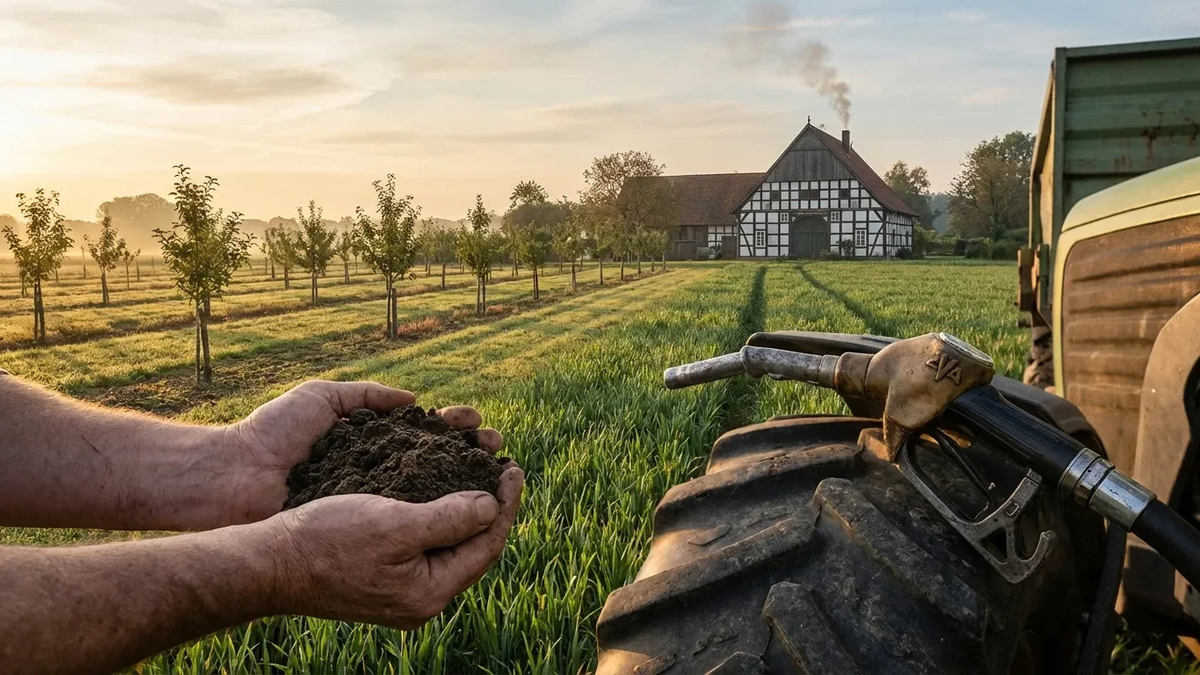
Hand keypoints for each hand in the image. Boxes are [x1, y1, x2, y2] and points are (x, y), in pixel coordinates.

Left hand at [218, 380, 503, 525]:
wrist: (234, 478)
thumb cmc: (272, 435)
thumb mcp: (321, 398)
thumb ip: (368, 394)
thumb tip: (414, 400)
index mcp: (369, 441)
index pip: (423, 431)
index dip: (452, 426)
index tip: (473, 421)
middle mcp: (376, 473)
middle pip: (436, 462)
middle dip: (469, 453)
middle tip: (495, 447)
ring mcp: (370, 502)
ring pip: (429, 493)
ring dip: (464, 483)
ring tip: (491, 472)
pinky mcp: (360, 529)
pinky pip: (405, 521)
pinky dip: (437, 515)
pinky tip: (464, 507)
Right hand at [264, 466, 523, 627]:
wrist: (269, 562)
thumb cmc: (328, 539)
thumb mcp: (395, 524)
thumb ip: (449, 518)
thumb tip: (491, 506)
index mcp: (430, 592)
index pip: (487, 546)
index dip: (505, 505)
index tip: (514, 468)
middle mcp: (421, 598)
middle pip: (473, 548)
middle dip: (491, 506)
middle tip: (502, 467)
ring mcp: (401, 590)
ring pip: (449, 544)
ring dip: (465, 507)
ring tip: (477, 472)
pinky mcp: (383, 576)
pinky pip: (425, 543)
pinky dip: (438, 514)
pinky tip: (437, 488)